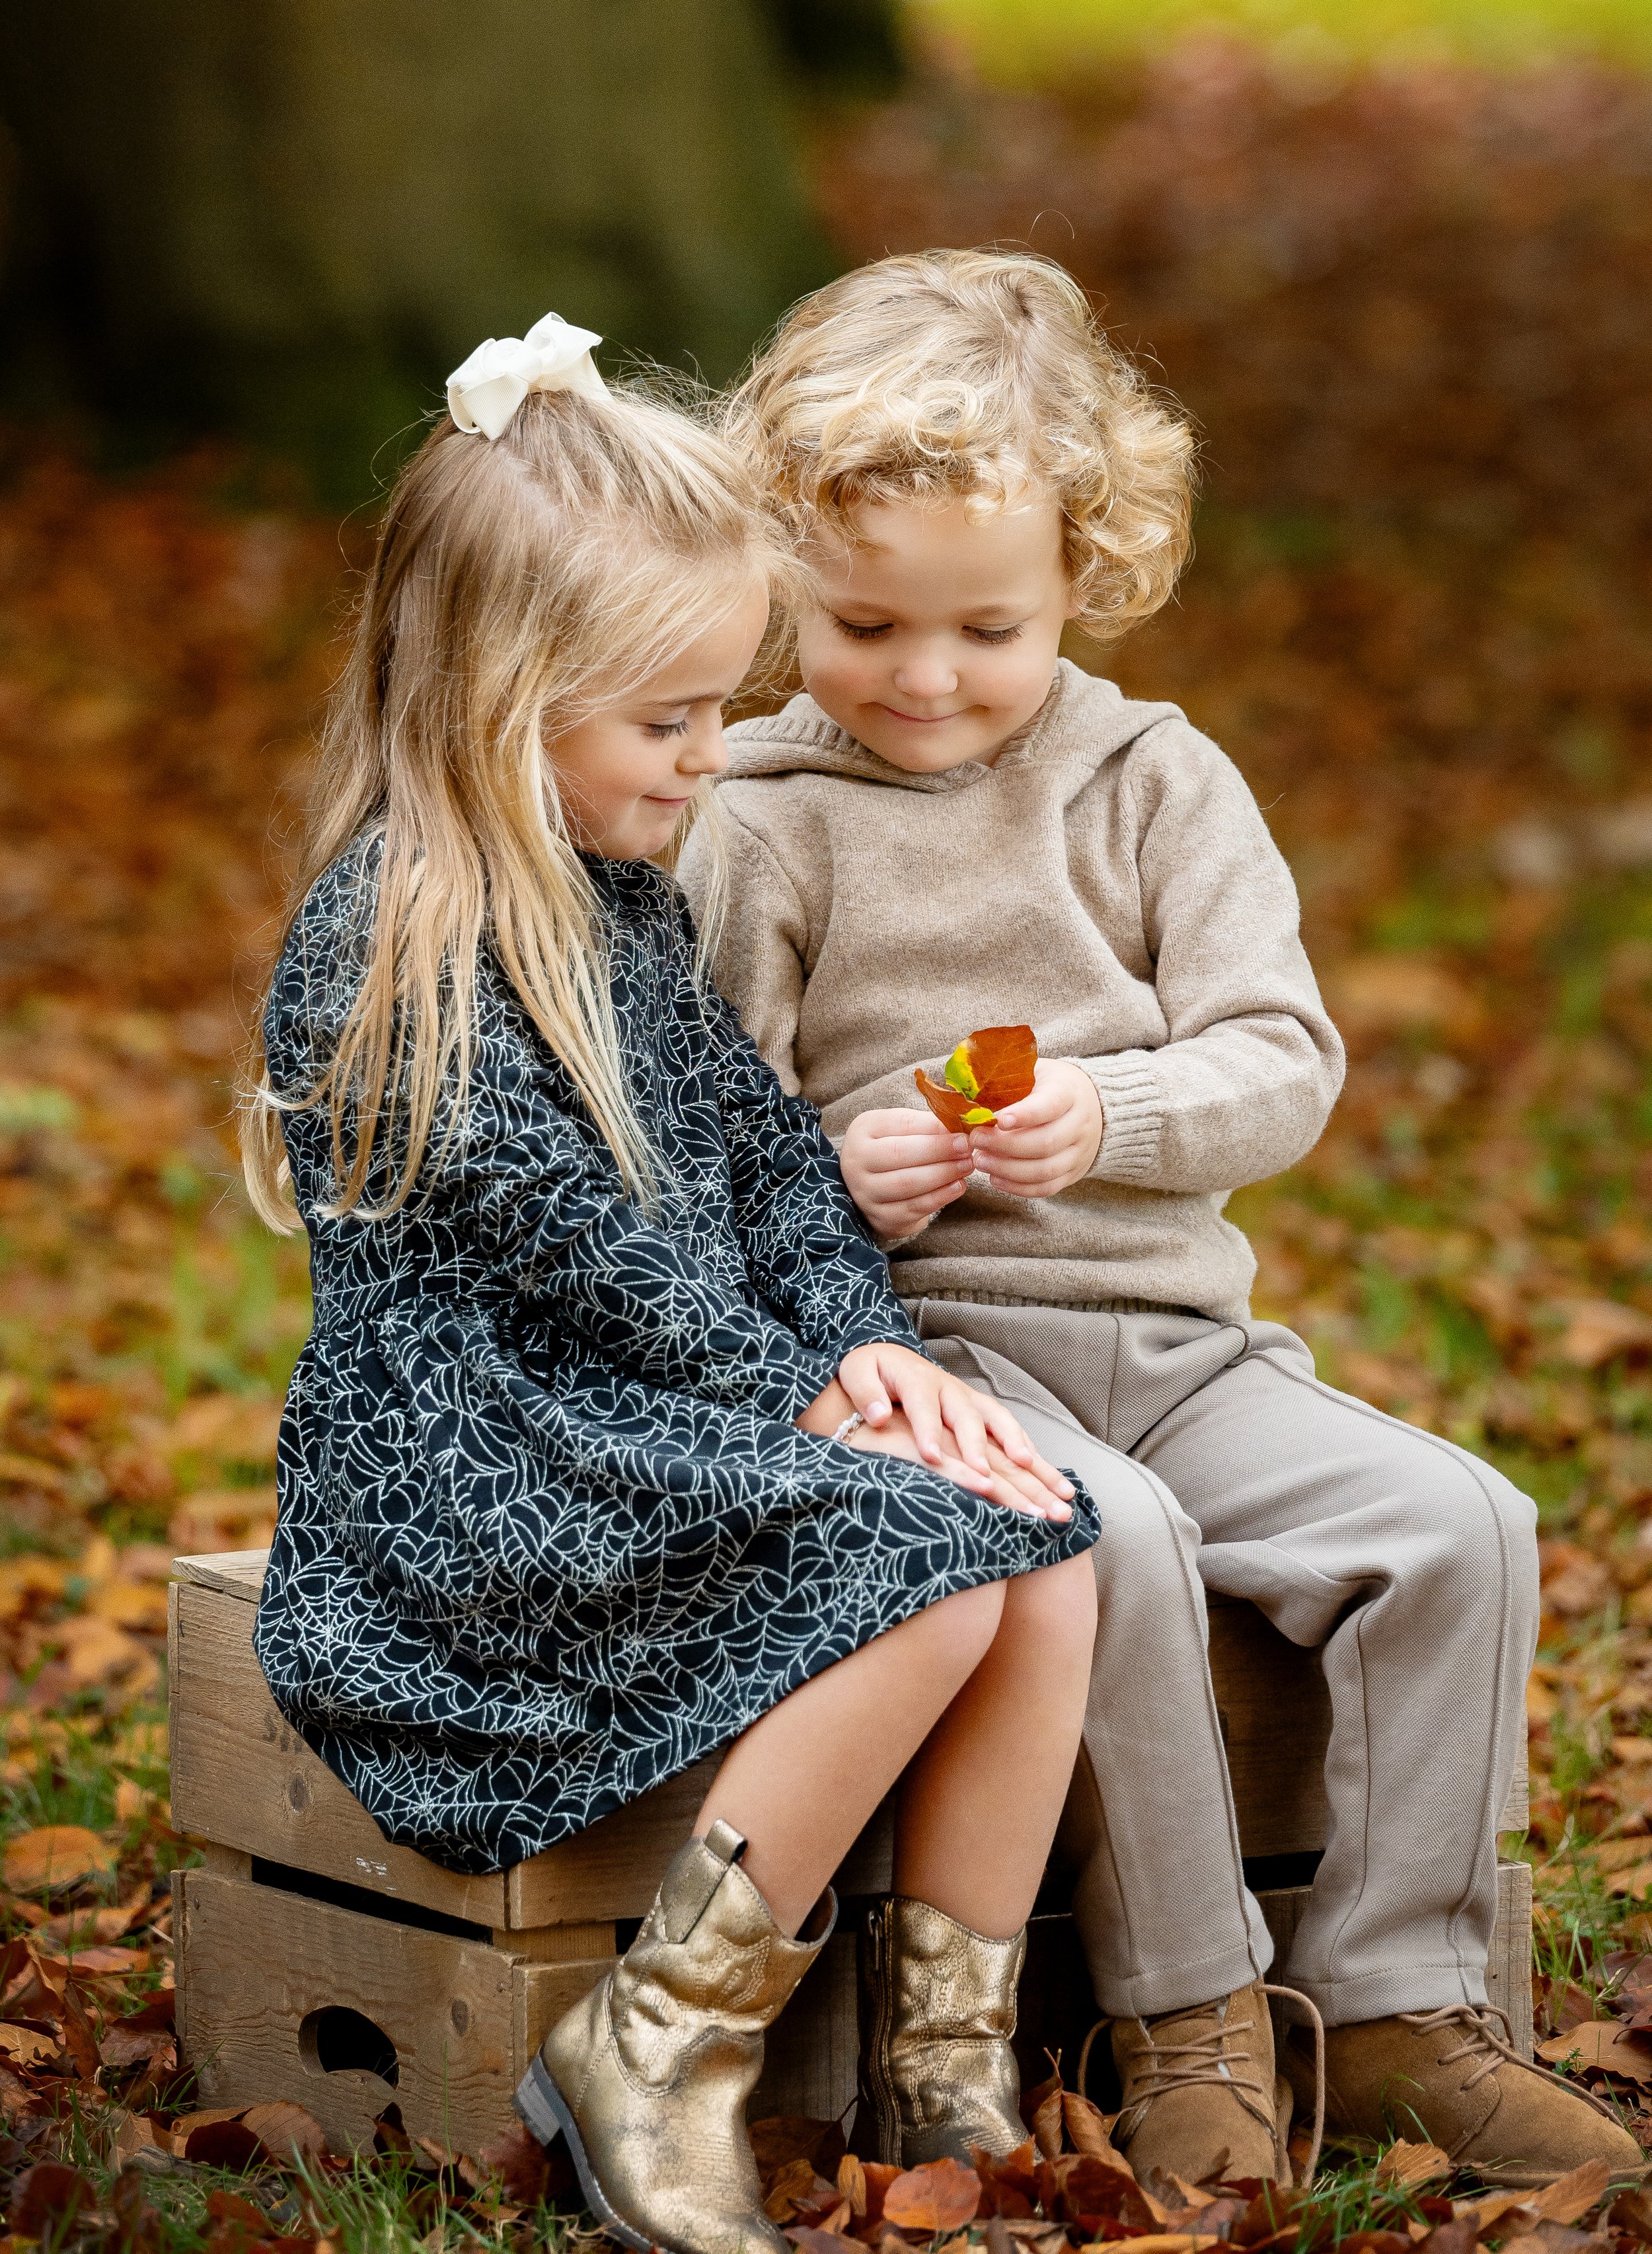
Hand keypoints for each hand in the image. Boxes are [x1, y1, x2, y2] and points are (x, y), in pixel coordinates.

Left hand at [796, 1341, 1074, 1520]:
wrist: (892, 1359)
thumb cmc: (871, 1372)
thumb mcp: (858, 1373)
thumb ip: (866, 1392)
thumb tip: (877, 1415)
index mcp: (918, 1381)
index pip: (924, 1407)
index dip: (928, 1430)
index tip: (930, 1456)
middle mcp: (951, 1391)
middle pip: (969, 1419)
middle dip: (980, 1448)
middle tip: (987, 1478)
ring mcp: (972, 1402)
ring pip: (1001, 1425)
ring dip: (1020, 1450)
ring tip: (1033, 1473)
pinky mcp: (984, 1415)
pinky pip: (1012, 1433)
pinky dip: (1031, 1454)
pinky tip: (1049, 1480)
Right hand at [839, 1108, 973, 1239]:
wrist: (873, 1187)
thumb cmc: (892, 1150)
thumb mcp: (901, 1130)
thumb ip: (926, 1126)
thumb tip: (961, 1126)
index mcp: (862, 1131)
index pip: (900, 1125)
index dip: (933, 1129)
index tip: (961, 1131)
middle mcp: (856, 1162)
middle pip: (900, 1154)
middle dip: (939, 1151)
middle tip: (967, 1149)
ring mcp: (866, 1193)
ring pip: (908, 1183)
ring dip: (943, 1174)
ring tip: (966, 1166)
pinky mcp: (881, 1217)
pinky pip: (914, 1207)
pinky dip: (940, 1197)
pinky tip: (957, 1186)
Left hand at [969, 1060, 1102, 1200]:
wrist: (1093, 1105)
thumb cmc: (1051, 1087)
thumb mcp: (1036, 1072)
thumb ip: (1010, 1081)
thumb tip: (969, 1094)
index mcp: (1070, 1093)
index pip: (1050, 1106)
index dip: (1025, 1115)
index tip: (998, 1120)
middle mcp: (1080, 1124)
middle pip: (1045, 1143)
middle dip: (1005, 1146)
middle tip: (976, 1141)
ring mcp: (1079, 1152)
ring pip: (1045, 1170)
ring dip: (1008, 1169)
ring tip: (980, 1161)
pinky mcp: (1073, 1173)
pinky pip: (1046, 1188)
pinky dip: (1018, 1187)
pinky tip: (995, 1178)